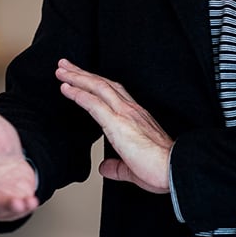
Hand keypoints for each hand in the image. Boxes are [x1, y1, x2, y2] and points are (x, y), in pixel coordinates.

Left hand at [56, 59, 171, 193]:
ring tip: (61, 70)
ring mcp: (125, 113)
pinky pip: (93, 103)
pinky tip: (66, 89)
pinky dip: (78, 93)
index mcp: (136, 117)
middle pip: (102, 83)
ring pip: (97, 87)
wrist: (173, 170)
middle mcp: (130, 110)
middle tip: (65, 65)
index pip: (113, 93)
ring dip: (77, 77)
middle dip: (82, 73)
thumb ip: (117, 166)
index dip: (96, 84)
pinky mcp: (118, 122)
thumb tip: (105, 166)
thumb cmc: (160, 170)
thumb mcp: (132, 168)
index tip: (82, 78)